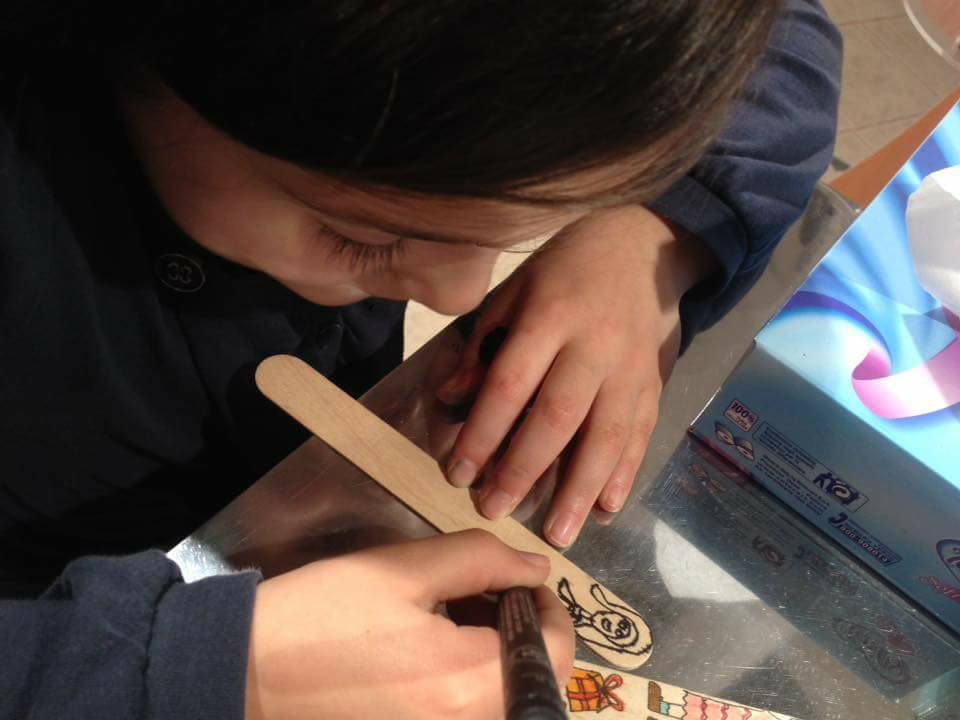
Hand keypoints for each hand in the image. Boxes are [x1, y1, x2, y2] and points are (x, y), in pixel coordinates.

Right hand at [244, 529, 574, 719]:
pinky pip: (468, 713)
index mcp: (469, 684)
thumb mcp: (402, 571)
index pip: (556, 653)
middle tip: (484, 597)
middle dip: (524, 634)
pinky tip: (437, 653)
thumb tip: (538, 569)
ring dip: (500, 659)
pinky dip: (471, 684)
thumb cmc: (323, 615)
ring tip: (458, 620)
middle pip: (536, 684)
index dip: (550, 610)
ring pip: (504, 701)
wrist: (246, 674)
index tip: (517, 584)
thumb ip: (481, 561)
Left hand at [440, 207, 716, 546]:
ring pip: (606, 435)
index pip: (511, 384)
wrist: (640, 250)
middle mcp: (594, 345)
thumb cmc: (563, 270)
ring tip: (558, 534)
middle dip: (524, 470)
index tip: (458, 473)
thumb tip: (453, 395)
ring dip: (580, 489)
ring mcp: (630, 367)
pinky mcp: (654, 383)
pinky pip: (641, 433)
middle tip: (494, 510)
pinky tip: (608, 509)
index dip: (483, 432)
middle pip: (557, 417)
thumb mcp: (513, 289)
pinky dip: (625, 473)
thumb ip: (483, 343)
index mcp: (551, 315)